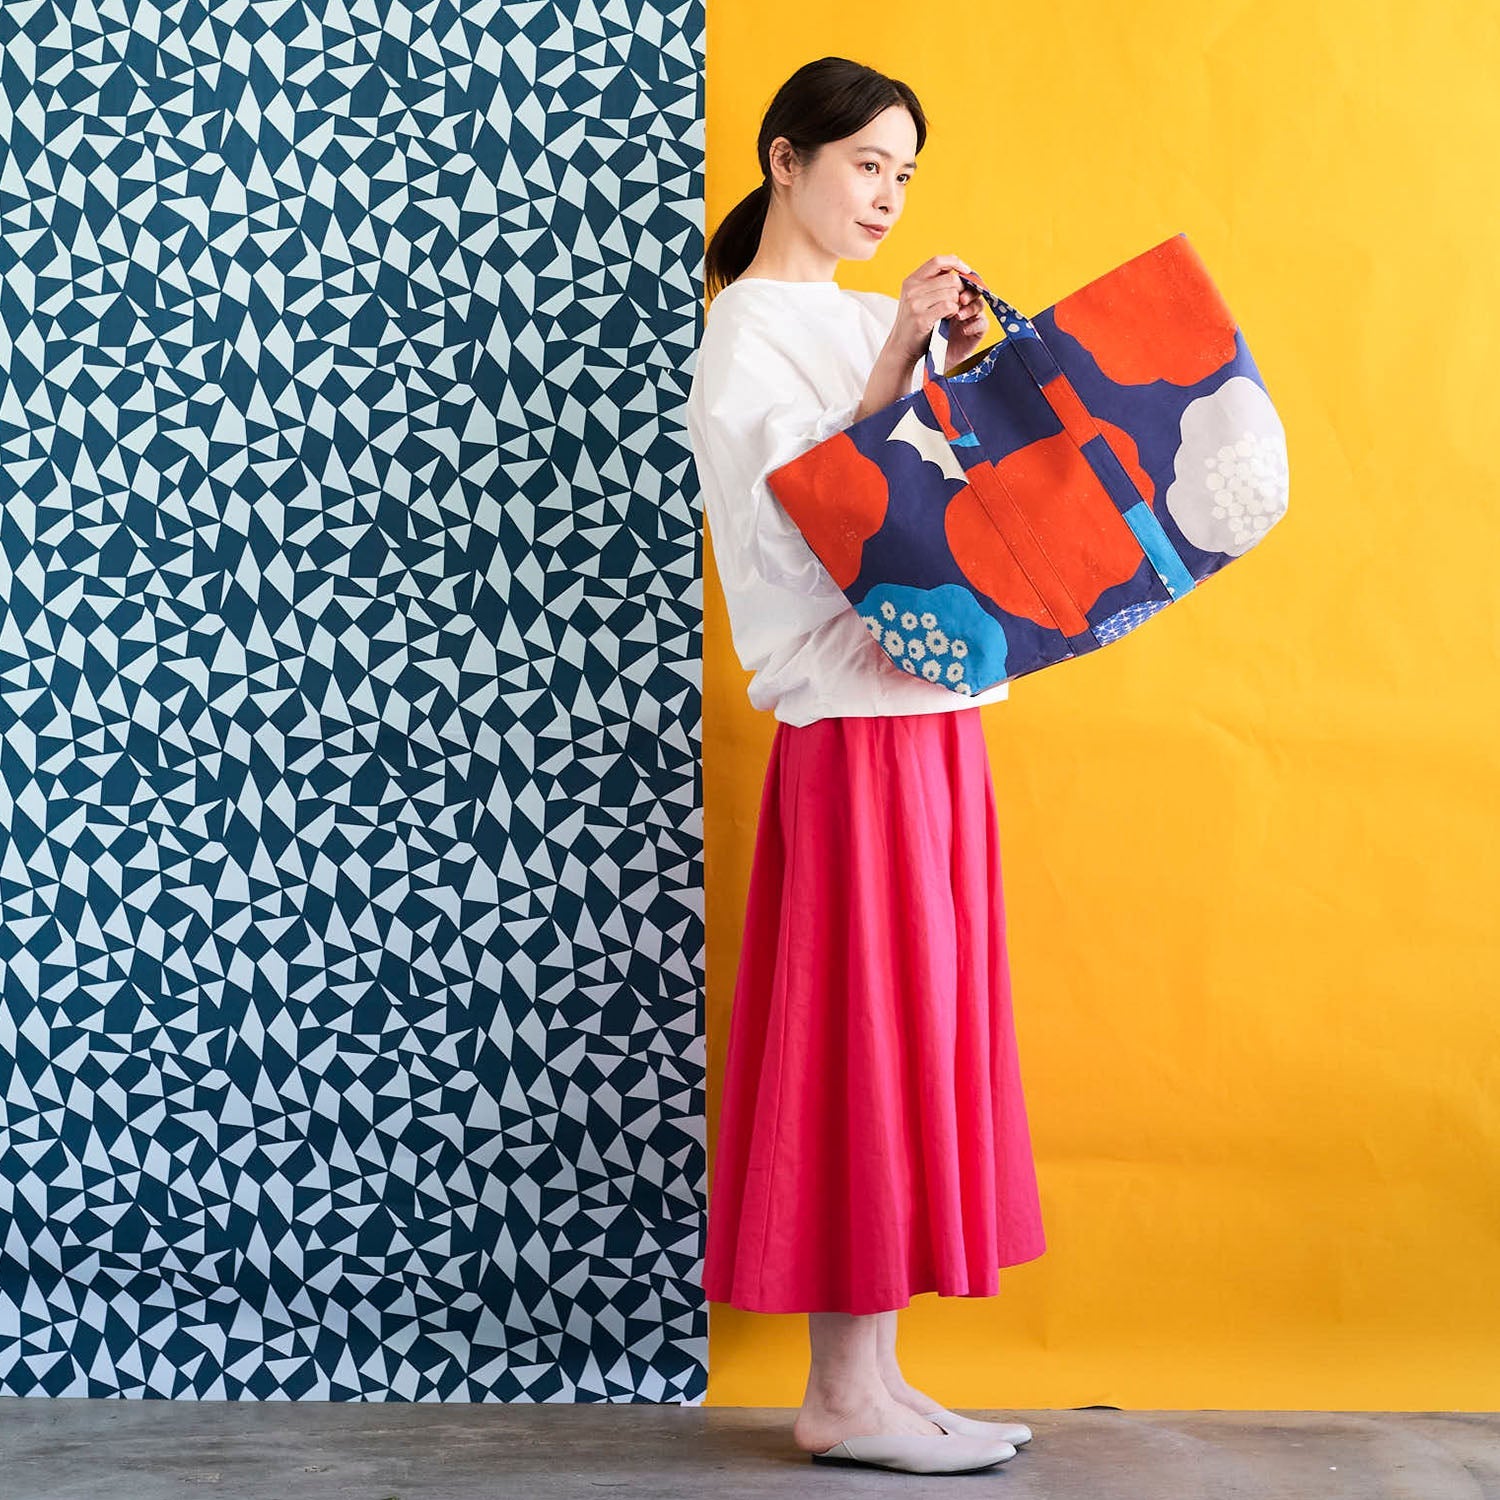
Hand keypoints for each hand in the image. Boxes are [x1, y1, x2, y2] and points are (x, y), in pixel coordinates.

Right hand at [889, 255, 989, 372]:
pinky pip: (949, 307)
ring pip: (952, 293)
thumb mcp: (917, 297)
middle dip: (959, 289)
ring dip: (956, 303)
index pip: (937, 261)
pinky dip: (953, 312)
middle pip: (950, 278)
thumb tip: (957, 270)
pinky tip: (947, 317)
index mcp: (911, 280)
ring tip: (949, 311)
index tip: (965, 271)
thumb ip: (932, 282)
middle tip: (956, 300)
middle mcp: (912, 289)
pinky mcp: (922, 319)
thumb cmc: (914, 321)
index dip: (955, 262)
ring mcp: (916, 304)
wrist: (900, 346)